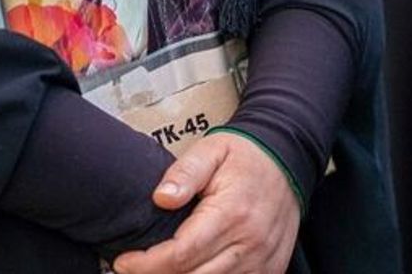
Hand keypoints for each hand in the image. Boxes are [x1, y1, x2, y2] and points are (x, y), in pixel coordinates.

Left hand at [113, 132, 299, 273]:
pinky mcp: (270, 268)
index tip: (123, 261)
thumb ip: (184, 172)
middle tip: (133, 269)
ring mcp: (262, 261)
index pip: (181, 253)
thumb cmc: (244, 155)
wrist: (288, 159)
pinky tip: (188, 272)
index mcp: (230, 213)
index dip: (147, 264)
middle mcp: (249, 243)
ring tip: (157, 270)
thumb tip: (161, 198)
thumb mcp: (210, 150)